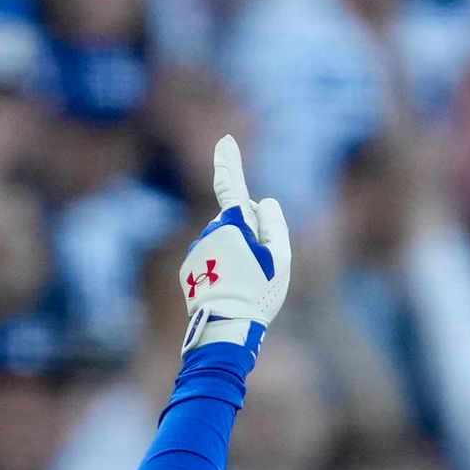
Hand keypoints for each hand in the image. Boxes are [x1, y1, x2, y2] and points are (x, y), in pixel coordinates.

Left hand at [178, 137, 290, 352]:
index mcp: (233, 226)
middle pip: (236, 223)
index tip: (225, 141)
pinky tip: (228, 292)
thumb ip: (275, 225)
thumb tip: (264, 202)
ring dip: (234, 256)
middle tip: (260, 269)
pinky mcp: (188, 269)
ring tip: (243, 285)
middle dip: (248, 235)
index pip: (231, 186)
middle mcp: (210, 232)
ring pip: (222, 244)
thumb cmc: (257, 294)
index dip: (229, 162)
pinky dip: (220, 271)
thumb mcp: (281, 260)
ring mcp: (197, 250)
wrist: (225, 328)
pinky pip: (210, 261)